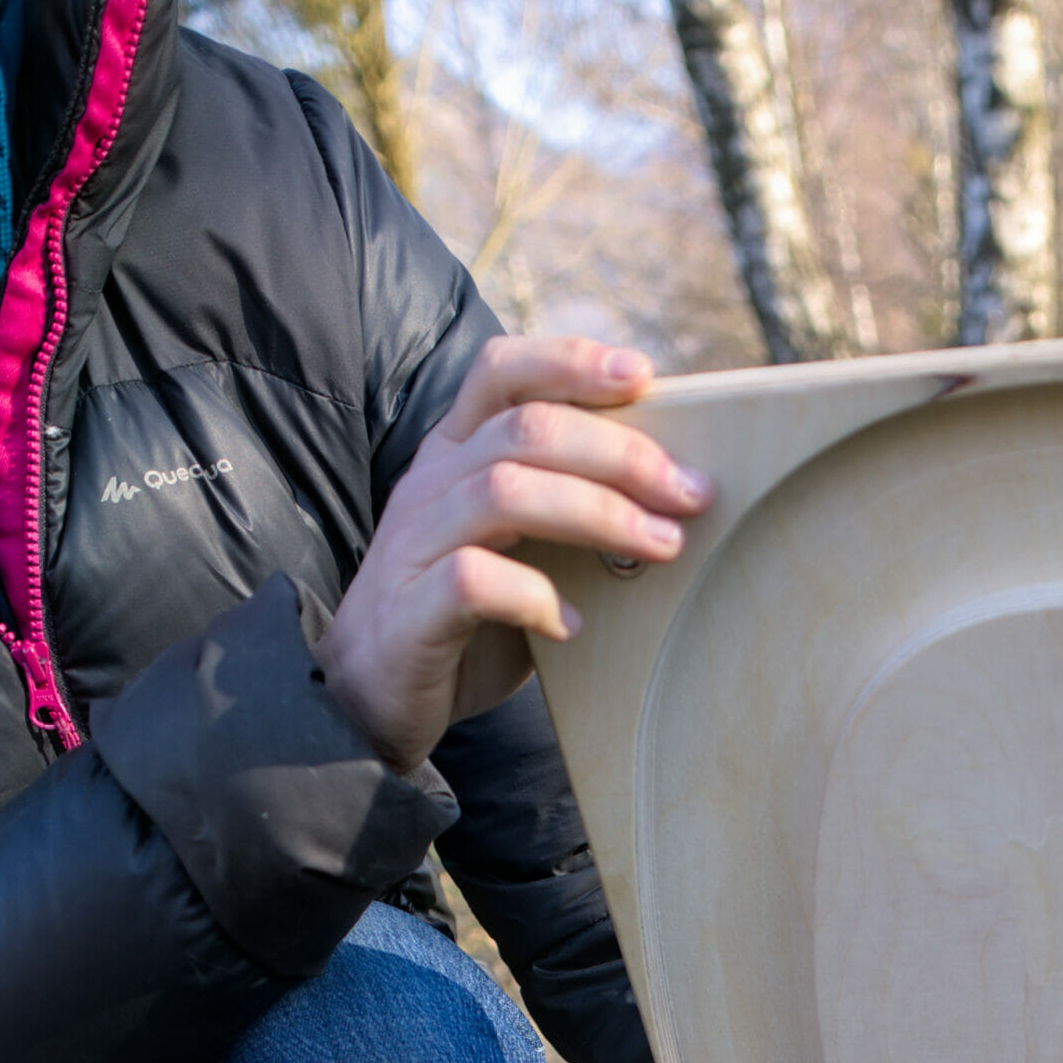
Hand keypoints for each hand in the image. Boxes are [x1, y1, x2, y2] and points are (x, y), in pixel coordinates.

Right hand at [313, 335, 709, 773]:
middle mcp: (430, 483)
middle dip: (621, 454)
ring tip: (660, 546)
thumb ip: (565, 514)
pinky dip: (535, 596)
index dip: (571, 362)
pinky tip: (573, 624)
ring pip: (504, 492)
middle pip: (527, 429)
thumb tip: (668, 502)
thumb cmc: (463, 620)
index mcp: (454, 453)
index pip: (503, 371)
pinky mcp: (411, 611)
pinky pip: (474, 581)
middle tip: (692, 493)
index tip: (644, 376)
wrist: (370, 699)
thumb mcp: (516, 549)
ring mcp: (415, 543)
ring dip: (597, 514)